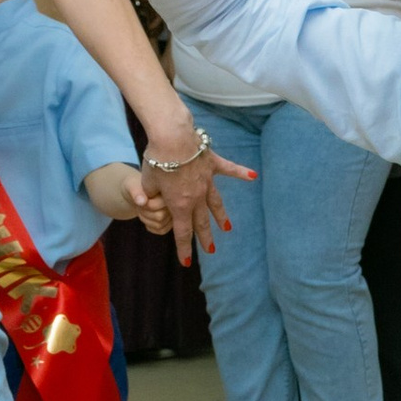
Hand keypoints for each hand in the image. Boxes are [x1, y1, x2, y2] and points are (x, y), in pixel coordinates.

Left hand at [138, 136, 252, 265]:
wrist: (172, 138)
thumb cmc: (157, 160)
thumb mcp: (147, 182)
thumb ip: (149, 194)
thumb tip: (148, 200)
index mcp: (180, 205)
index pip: (182, 233)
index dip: (184, 249)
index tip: (186, 262)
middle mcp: (196, 197)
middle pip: (202, 222)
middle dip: (205, 238)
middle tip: (211, 250)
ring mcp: (207, 181)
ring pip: (216, 203)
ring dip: (221, 216)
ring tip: (227, 228)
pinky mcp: (212, 164)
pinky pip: (229, 169)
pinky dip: (241, 173)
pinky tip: (253, 176)